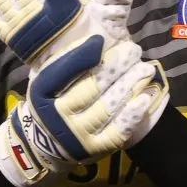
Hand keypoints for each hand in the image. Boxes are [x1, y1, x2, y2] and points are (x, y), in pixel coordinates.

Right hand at [0, 33, 167, 186]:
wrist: (44, 145)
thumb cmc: (52, 101)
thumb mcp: (47, 79)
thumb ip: (65, 60)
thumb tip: (95, 37)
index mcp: (41, 93)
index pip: (60, 72)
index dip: (81, 55)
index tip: (101, 39)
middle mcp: (57, 116)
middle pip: (91, 87)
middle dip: (116, 66)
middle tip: (133, 50)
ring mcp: (77, 135)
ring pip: (107, 107)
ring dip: (129, 85)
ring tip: (145, 69)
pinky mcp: (95, 149)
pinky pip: (117, 131)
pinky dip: (131, 114)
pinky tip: (144, 97)